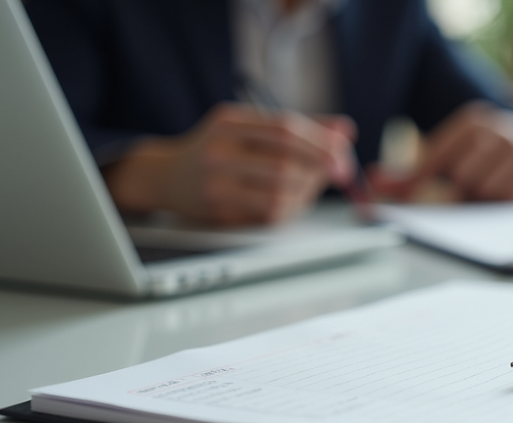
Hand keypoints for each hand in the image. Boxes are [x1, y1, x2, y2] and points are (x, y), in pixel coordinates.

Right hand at [104, 103, 356, 225]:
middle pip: (285, 161)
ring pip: (280, 190)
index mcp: (231, 121)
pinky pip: (268, 211)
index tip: (344, 154)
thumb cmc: (218, 149)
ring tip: (312, 187)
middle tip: (340, 173)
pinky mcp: (219, 207)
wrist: (167, 176)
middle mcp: (220, 148)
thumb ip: (299, 127)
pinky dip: (291, 208)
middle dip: (320, 170)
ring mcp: (216, 179)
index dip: (321, 142)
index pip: (286, 129)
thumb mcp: (250, 128)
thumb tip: (345, 131)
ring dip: (308, 191)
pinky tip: (293, 201)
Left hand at [369, 102, 512, 201]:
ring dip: (481, 203)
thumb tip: (374, 183)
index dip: (420, 181)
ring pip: (489, 190)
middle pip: (463, 176)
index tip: (406, 199)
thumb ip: (411, 174)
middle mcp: (499, 129)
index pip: (439, 155)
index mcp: (472, 122)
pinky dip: (504, 206)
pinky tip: (502, 204)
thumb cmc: (482, 163)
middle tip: (454, 206)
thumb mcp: (449, 160)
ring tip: (481, 203)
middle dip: (454, 197)